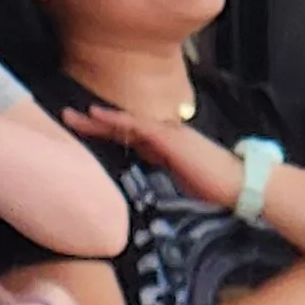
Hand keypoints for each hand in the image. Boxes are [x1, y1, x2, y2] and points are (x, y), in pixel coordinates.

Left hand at [62, 103, 243, 206]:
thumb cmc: (214, 189)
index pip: (128, 136)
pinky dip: (116, 118)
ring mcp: (167, 134)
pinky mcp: (170, 138)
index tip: (82, 131)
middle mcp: (163, 135)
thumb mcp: (179, 183)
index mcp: (164, 147)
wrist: (239, 185)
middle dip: (93, 122)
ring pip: (125, 121)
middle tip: (65, 117)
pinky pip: (137, 124)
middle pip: (121, 125)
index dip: (104, 132)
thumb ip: (161, 179)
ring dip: (97, 118)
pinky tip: (97, 114)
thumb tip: (142, 190)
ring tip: (71, 115)